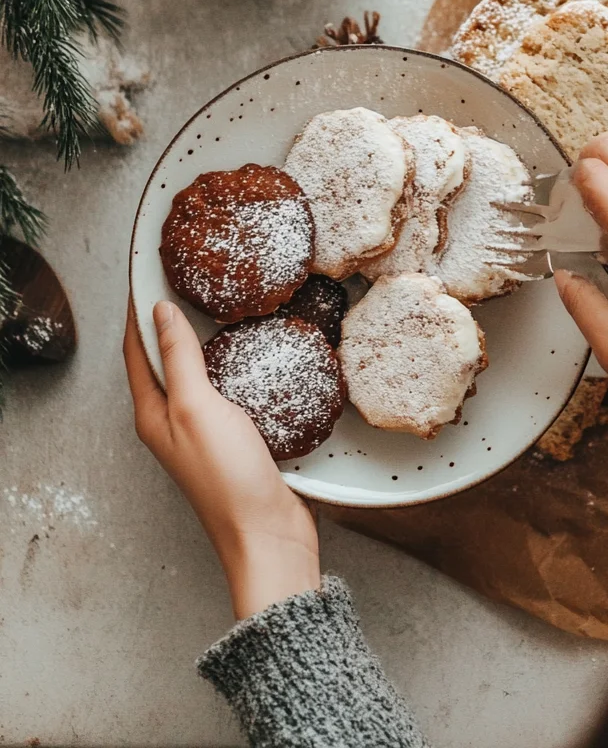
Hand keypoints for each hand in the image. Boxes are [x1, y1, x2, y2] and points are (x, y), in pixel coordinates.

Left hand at [124, 300, 319, 617]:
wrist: (269, 534)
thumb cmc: (227, 479)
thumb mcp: (196, 407)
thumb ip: (179, 358)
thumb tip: (160, 312)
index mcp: (153, 415)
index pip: (136, 350)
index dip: (139, 310)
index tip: (148, 274)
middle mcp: (173, 423)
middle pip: (163, 360)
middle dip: (169, 321)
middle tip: (189, 280)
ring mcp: (204, 432)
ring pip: (196, 374)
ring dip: (203, 341)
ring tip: (221, 306)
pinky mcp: (234, 438)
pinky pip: (226, 390)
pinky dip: (233, 365)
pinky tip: (253, 352)